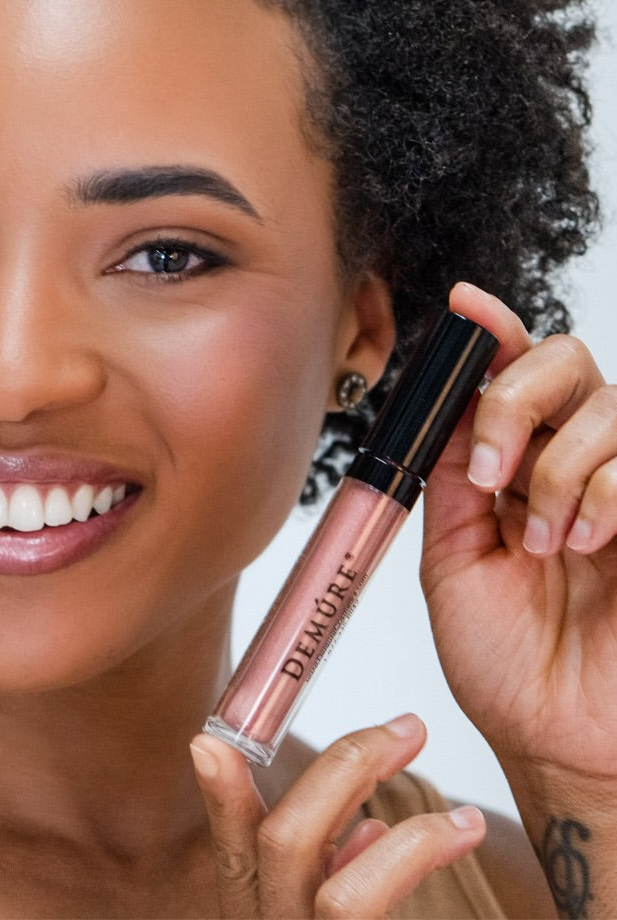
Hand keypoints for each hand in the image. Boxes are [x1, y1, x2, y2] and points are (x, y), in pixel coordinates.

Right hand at [190, 715, 484, 917]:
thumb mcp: (328, 917)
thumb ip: (334, 872)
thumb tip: (367, 825)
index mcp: (258, 914)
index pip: (231, 850)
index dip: (220, 795)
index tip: (209, 740)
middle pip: (282, 843)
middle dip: (347, 768)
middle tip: (403, 728)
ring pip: (338, 889)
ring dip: (406, 830)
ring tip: (462, 810)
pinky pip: (374, 912)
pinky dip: (418, 859)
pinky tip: (457, 836)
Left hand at [422, 282, 616, 776]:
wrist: (559, 738)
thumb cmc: (505, 662)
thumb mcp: (451, 559)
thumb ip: (451, 480)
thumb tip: (444, 409)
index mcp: (511, 467)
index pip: (511, 376)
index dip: (492, 333)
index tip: (466, 306)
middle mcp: (571, 463)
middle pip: (565, 361)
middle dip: (517, 397)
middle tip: (491, 471)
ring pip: (606, 406)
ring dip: (559, 467)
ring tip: (542, 540)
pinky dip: (602, 490)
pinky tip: (585, 544)